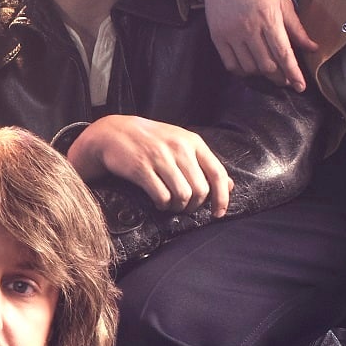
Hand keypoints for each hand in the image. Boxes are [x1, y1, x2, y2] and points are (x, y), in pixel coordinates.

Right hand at [67, 115, 235, 216]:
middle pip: (200, 190)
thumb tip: (231, 186)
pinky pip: (161, 196)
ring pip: (182, 195)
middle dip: (194, 206)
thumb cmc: (152, 141)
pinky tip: (159, 203)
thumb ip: (205, 164)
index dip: (221, 198)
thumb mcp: (182, 144)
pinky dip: (163, 205)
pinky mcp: (141, 168)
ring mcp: (160, 158)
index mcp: (193, 142)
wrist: (114, 132)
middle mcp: (179, 148)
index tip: (218, 213)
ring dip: (179, 207)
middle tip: (185, 208)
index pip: (217, 174)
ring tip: (172, 206)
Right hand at [189, 0, 317, 89]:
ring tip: (270, 71)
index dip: (293, 73)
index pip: (283, 53)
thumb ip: (296, 27)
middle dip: (280, 77)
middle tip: (286, 80)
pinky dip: (243, 71)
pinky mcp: (218, 37)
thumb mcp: (282, 1)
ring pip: (250, 67)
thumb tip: (312, 47)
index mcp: (268, 17)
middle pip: (267, 65)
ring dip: (262, 75)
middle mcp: (249, 28)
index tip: (300, 86)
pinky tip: (251, 67)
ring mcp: (232, 34)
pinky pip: (231, 65)